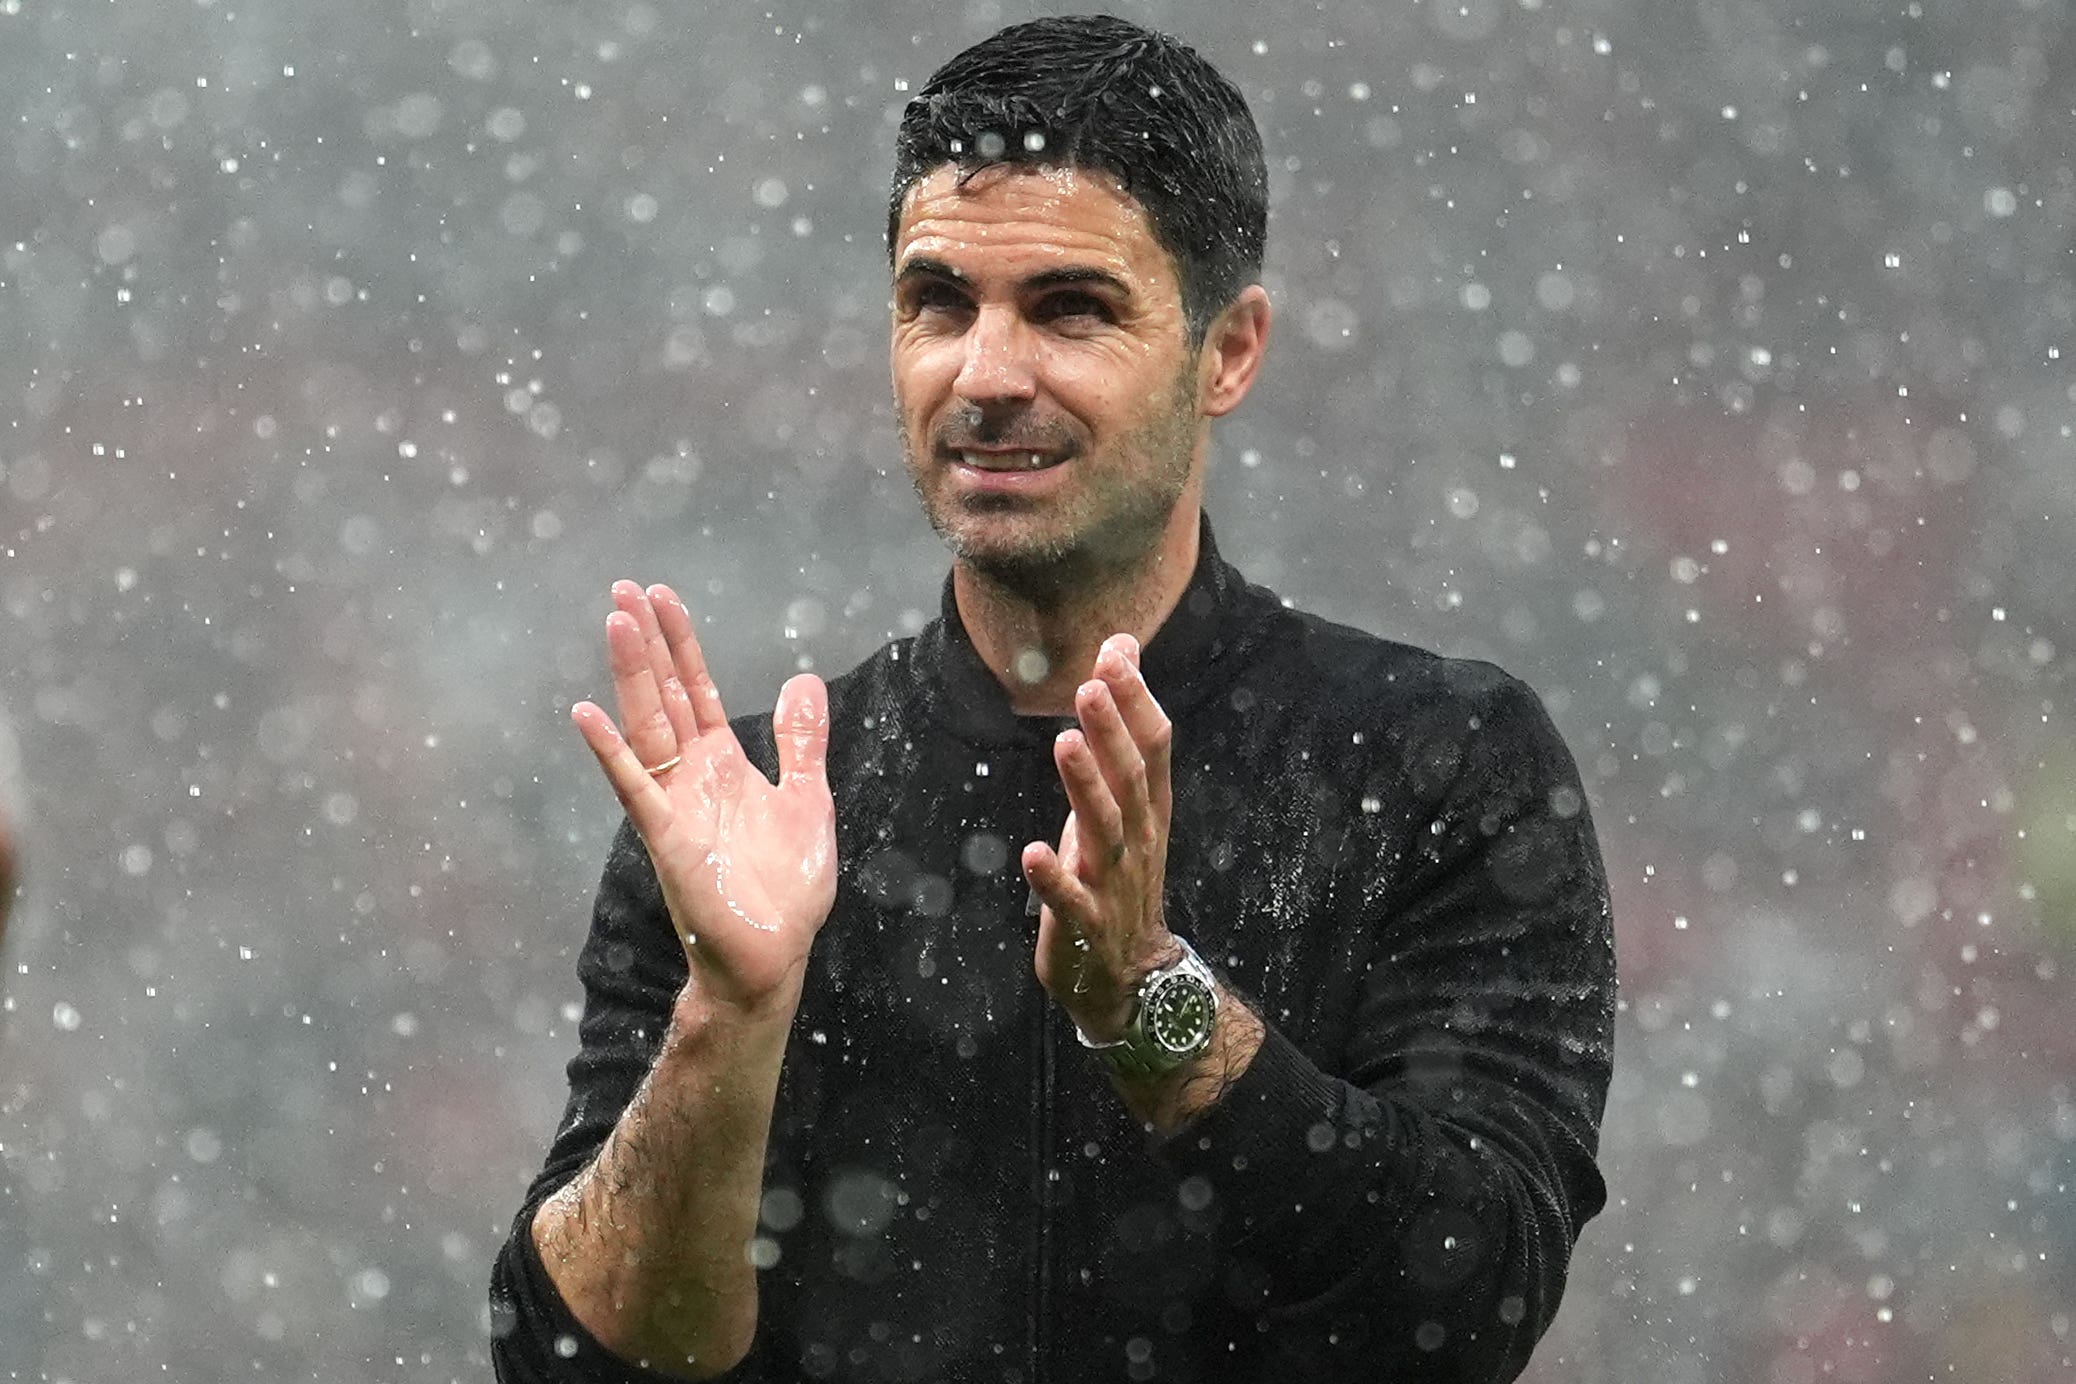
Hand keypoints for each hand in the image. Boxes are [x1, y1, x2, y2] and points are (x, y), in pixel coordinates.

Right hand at [571, 581, 835, 1013]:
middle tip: (622, 589)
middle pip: (664, 697)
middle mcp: (690, 778)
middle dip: (646, 644)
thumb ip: (800, 742)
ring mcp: (674, 807)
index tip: (660, 595)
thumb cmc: (784, 891)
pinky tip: (586, 714)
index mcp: (722, 766)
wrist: (773, 958)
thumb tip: (803, 680)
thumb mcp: (807, 800)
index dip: (680, 644)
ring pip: (647, 729)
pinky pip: (635, 790)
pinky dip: (611, 752)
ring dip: (630, 677)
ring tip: (613, 623)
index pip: (696, 690)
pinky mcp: (668, 841)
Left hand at [1022, 634, 1180, 1040]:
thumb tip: (1119, 648)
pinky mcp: (1085, 926)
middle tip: (1090, 687)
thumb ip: (1120, 729)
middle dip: (1112, 733)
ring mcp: (1114, 884)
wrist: (1132, 977)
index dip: (1136, 701)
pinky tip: (1032, 854)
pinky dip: (1053, 878)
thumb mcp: (1126, 800)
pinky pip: (1070, 901)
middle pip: (1130, 780)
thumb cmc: (1120, 873)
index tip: (1114, 655)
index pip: (1154, 746)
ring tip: (1064, 744)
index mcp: (1149, 809)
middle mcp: (1138, 840)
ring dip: (1085, 786)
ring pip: (1104, 830)